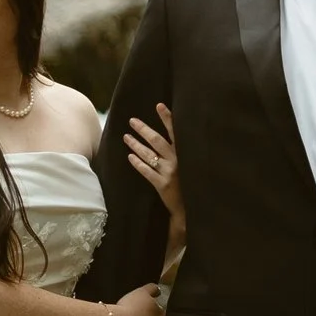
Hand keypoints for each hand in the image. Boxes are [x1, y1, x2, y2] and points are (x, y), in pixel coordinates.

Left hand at [123, 101, 184, 251]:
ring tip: (125, 137)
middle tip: (132, 121)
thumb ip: (181, 153)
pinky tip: (130, 157)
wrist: (190, 209)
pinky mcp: (162, 185)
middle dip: (143, 129)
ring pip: (149, 155)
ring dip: (136, 144)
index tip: (159, 105)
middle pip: (157, 141)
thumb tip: (170, 139)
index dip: (167, 118)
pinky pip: (146, 171)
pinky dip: (137, 163)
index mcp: (185, 154)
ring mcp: (169, 173)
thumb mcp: (190, 166)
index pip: (175, 132)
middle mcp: (177, 161)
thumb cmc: (190, 185)